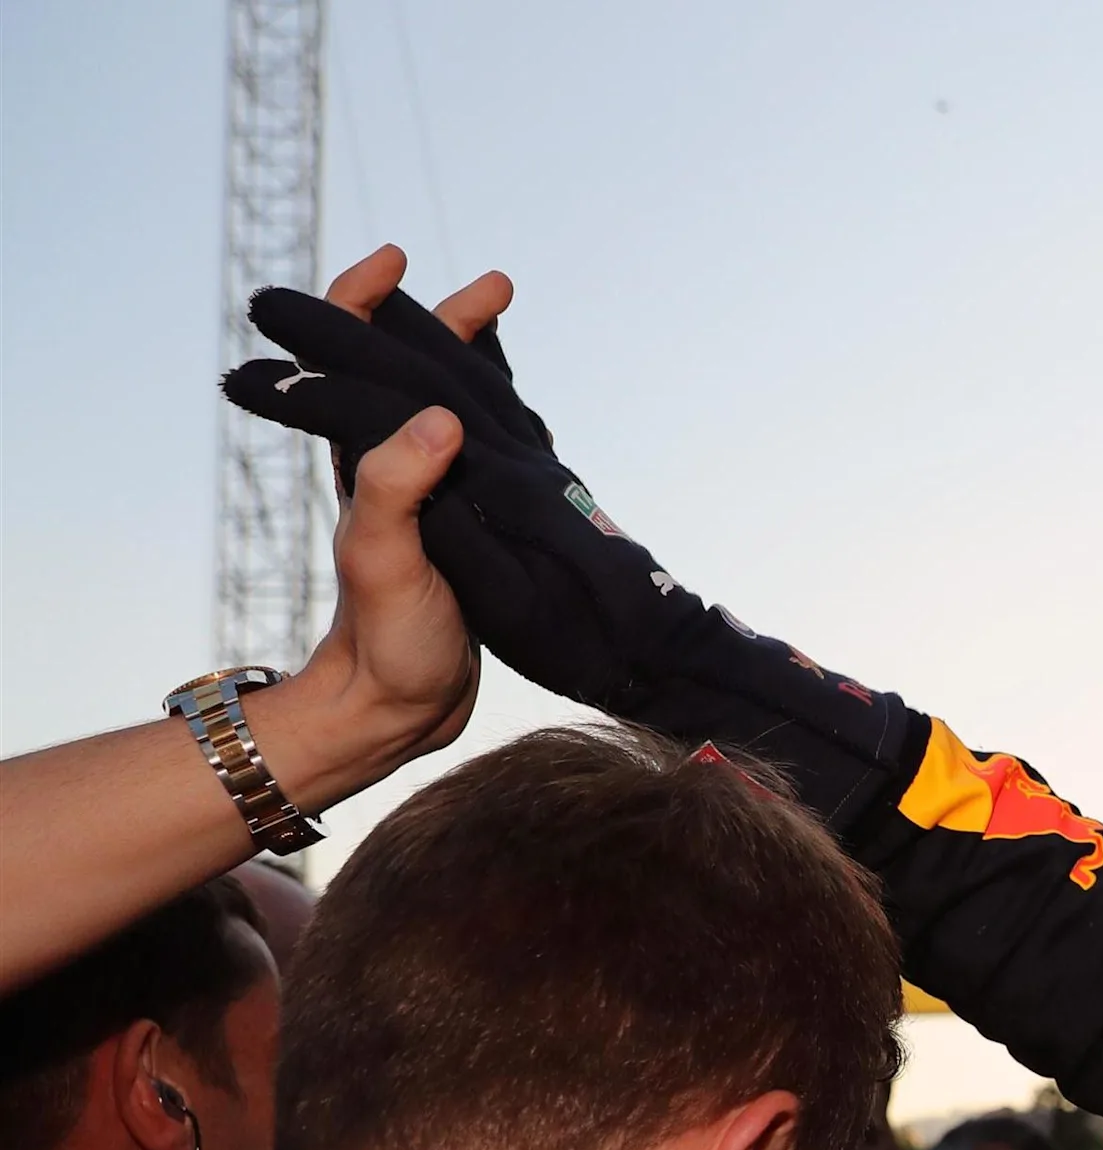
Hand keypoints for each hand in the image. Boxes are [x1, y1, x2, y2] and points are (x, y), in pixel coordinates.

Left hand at [238, 255, 494, 799]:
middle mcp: (394, 466)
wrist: (401, 709)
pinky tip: (525, 421)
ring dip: (471, 363)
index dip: (365, 300)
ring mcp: (429, 496)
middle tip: (496, 290)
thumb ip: (398, 482)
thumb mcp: (384, 556)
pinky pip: (479, 453)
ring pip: (445, 407)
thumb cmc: (384, 638)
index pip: (351, 355)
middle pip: (405, 369)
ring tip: (508, 332)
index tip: (399, 261)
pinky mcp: (463, 528)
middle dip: (442, 321)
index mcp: (369, 459)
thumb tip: (438, 415)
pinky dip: (499, 419)